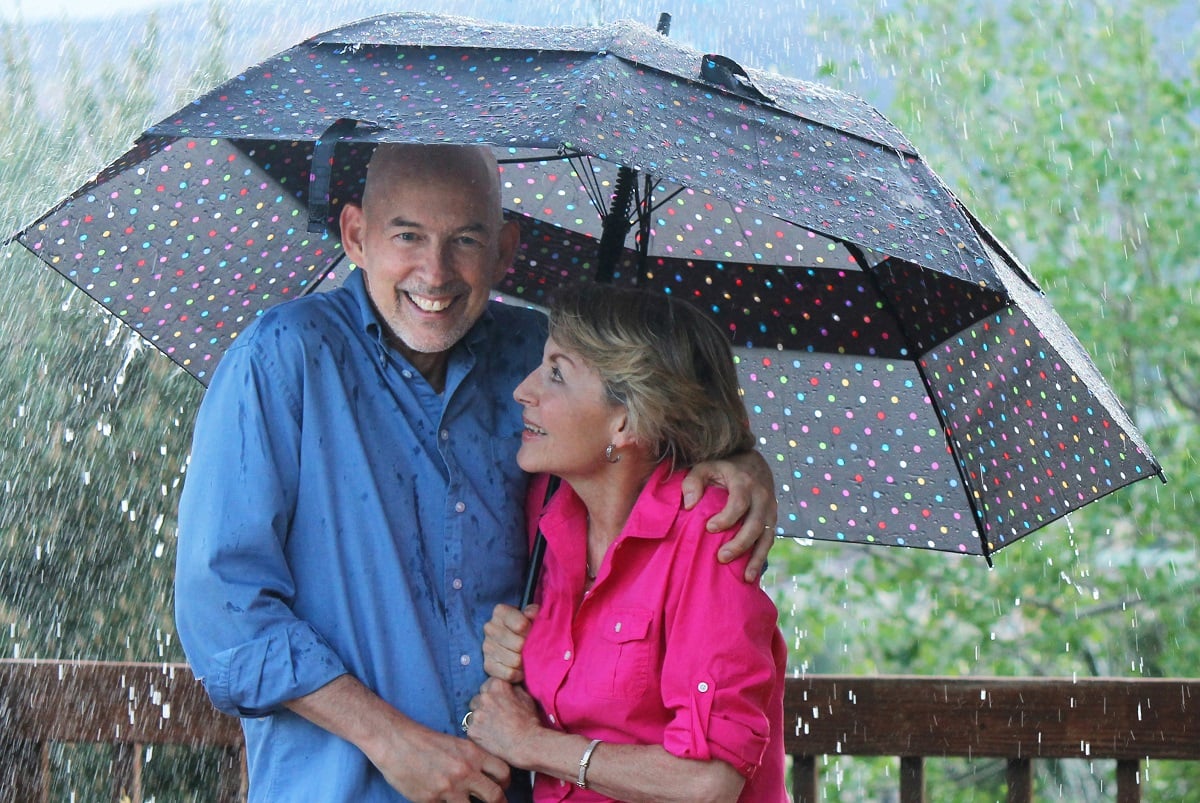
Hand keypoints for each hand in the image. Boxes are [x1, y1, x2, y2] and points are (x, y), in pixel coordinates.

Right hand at [367, 724, 511, 802]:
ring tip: (468, 802)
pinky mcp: (431, 800)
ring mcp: (448, 788)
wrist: (396, 742)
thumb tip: (487, 778)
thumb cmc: (426, 742)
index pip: (503, 772)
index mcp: (472, 754)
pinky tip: (445, 801)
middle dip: (499, 802)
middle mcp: (464, 771)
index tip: (503, 788)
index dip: (506, 783)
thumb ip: (473, 760)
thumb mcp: (456, 744)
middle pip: (495, 795)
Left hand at [466, 678, 543, 767]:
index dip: (494, 693)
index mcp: (497, 686)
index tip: (500, 701)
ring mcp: (477, 714)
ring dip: (480, 718)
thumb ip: (513, 687)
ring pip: (473, 714)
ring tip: (493, 727)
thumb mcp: (526, 697)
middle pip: (478, 698)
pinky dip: (478, 732)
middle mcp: (484, 697)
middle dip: (484, 705)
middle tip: (496, 716)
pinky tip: (490, 736)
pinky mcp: (472, 730)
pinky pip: (471, 728)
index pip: (488, 684)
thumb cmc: (529, 721)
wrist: (526, 744)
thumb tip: (508, 684)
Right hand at [482, 603, 537, 682]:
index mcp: (500, 612)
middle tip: (534, 649)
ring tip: (528, 659)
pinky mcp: (487, 664)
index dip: (532, 632)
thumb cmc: (525, 627)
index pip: (521, 625)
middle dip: (529, 649)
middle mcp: (490, 628)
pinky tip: (522, 669)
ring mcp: (486, 647)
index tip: (535, 634)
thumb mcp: (531, 615)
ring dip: (525, 663)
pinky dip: (518, 674)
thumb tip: (531, 614)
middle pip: (519, 645)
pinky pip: (508, 674)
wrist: (512, 642)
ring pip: (515, 661)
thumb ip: (534, 612)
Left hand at [681, 450, 776, 581]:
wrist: (753, 464)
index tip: (709, 528)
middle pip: (755, 524)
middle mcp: (761, 497)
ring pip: (766, 537)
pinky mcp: (771, 521)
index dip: (727, 517)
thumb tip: (689, 505)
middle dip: (739, 543)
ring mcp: (770, 510)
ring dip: (756, 557)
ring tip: (744, 577)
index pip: (739, 502)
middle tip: (721, 557)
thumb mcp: (705, 467)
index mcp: (744, 482)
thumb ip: (693, 482)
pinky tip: (751, 574)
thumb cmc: (723, 468)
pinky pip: (768, 541)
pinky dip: (761, 558)